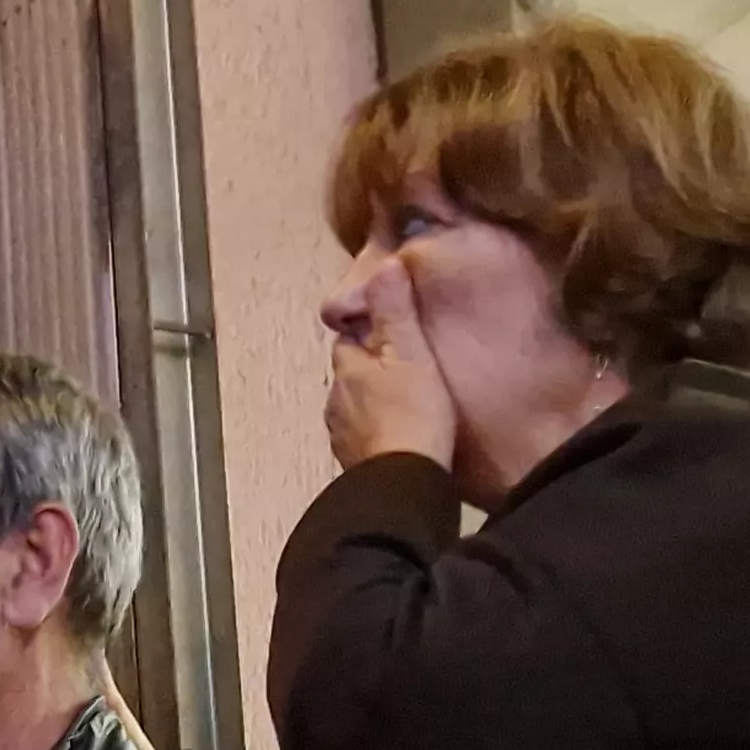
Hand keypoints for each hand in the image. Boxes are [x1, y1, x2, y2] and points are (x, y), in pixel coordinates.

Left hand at [323, 258, 458, 472]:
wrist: (403, 484)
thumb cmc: (413, 416)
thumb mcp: (411, 353)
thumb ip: (396, 310)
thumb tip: (383, 264)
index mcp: (348, 366)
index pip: (351, 334)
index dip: (373, 327)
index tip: (397, 326)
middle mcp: (336, 399)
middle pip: (353, 370)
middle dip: (374, 365)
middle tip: (410, 364)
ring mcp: (342, 433)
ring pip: (356, 403)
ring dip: (376, 399)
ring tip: (408, 400)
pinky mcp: (354, 462)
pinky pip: (364, 435)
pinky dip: (378, 429)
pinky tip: (401, 433)